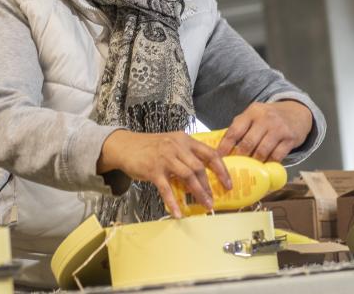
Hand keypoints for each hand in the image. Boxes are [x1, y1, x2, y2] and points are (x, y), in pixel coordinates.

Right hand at [97, 130, 231, 217]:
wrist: (125, 146)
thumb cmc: (149, 147)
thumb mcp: (171, 145)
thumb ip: (185, 156)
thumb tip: (202, 177)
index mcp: (184, 140)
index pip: (209, 153)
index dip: (221, 169)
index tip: (228, 183)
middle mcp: (177, 146)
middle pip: (199, 167)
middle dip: (209, 186)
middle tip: (213, 200)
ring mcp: (165, 158)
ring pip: (187, 176)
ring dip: (198, 193)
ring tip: (204, 205)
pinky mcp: (153, 170)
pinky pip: (166, 188)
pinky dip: (173, 202)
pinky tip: (178, 212)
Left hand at [216, 101, 312, 161]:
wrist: (296, 112)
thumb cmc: (270, 117)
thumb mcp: (254, 115)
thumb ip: (241, 127)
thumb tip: (223, 147)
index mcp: (252, 112)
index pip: (235, 131)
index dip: (225, 146)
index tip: (218, 157)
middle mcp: (265, 118)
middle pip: (248, 143)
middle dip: (239, 157)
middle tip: (233, 167)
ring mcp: (279, 128)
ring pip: (261, 152)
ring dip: (254, 163)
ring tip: (248, 169)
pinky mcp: (290, 139)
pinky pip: (276, 156)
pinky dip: (268, 164)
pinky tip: (264, 168)